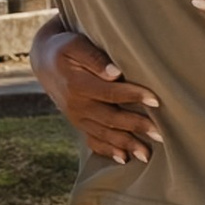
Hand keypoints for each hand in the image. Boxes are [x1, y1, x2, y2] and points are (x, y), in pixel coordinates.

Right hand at [30, 23, 161, 165]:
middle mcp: (76, 106)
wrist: (43, 61)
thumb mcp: (75, 45)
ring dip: (126, 145)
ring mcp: (77, 118)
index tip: (156, 100)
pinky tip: (124, 159)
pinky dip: (108, 151)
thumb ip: (94, 58)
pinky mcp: (79, 124)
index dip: (133, 97)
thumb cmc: (65, 49)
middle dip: (136, 127)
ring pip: (104, 134)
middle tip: (160, 134)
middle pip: (110, 119)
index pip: (110, 93)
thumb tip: (115, 73)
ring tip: (147, 155)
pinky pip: (93, 141)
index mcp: (77, 85)